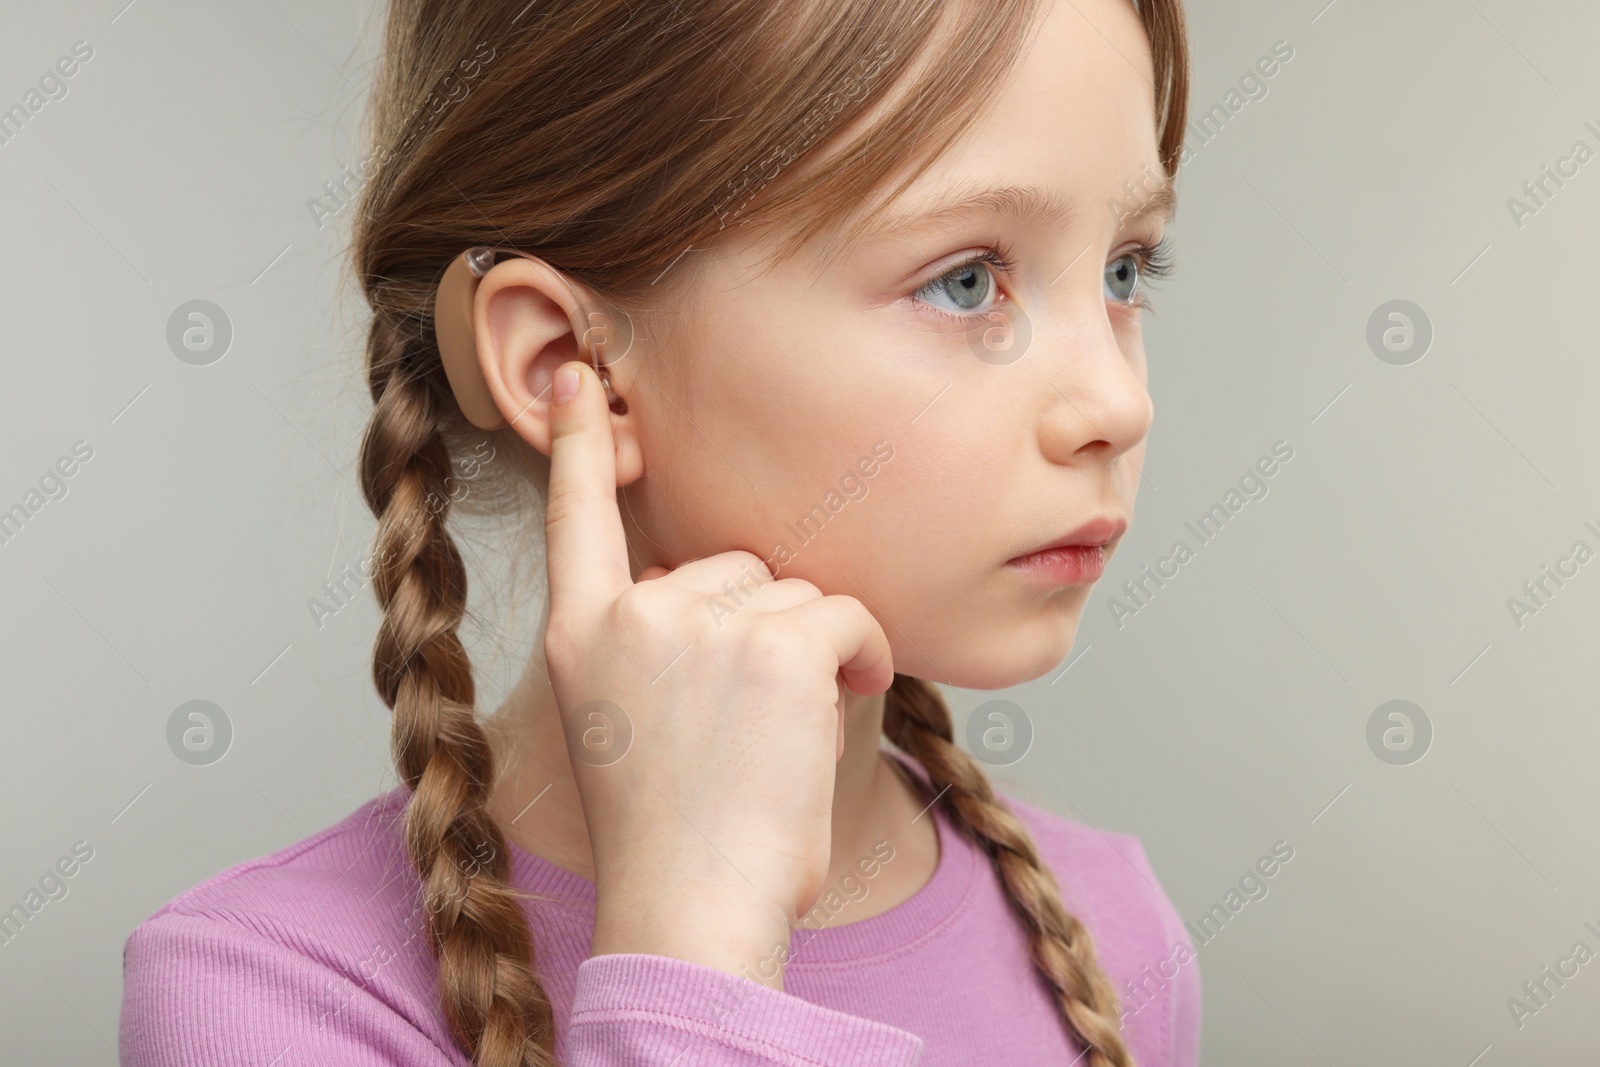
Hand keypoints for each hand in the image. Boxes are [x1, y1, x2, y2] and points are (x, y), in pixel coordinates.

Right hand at [540, 361, 893, 988]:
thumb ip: (658, 643)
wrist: (692, 905)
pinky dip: (861, 654)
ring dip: (810, 650)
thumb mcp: (629, 722)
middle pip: (733, 567)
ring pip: (792, 592)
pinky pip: (843, 612)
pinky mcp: (773, 642)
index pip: (577, 516)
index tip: (582, 377)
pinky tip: (840, 702)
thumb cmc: (676, 835)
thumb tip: (734, 589)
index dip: (585, 445)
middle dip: (761, 629)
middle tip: (752, 720)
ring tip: (782, 733)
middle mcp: (631, 613)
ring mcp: (698, 621)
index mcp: (582, 634)